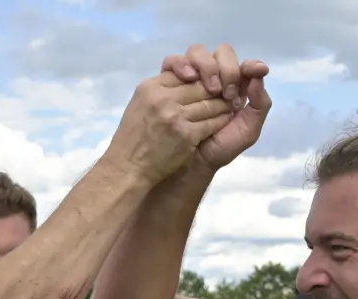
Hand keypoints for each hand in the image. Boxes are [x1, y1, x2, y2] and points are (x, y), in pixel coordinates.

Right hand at [102, 71, 235, 184]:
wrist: (128, 168)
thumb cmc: (134, 137)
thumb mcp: (141, 103)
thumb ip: (161, 89)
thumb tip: (189, 76)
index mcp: (150, 87)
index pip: (184, 71)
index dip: (200, 76)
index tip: (210, 82)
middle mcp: (162, 98)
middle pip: (201, 85)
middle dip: (217, 89)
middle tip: (229, 92)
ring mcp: (175, 117)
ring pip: (211, 102)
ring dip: (223, 105)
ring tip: (230, 105)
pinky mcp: (186, 135)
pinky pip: (213, 122)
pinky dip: (222, 120)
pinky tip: (226, 120)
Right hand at [159, 44, 271, 169]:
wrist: (192, 164)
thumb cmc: (220, 147)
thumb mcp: (248, 131)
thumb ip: (261, 105)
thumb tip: (260, 74)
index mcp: (234, 86)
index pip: (243, 65)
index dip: (249, 65)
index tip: (257, 71)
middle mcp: (214, 77)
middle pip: (221, 53)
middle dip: (227, 69)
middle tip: (228, 93)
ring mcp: (192, 79)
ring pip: (197, 52)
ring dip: (207, 67)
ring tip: (212, 90)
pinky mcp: (170, 82)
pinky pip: (173, 63)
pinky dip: (182, 65)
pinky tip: (190, 78)